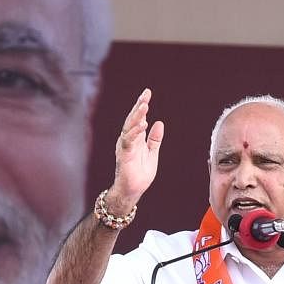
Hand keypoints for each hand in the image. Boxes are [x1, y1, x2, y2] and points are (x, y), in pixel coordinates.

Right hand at [110, 88, 163, 211]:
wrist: (132, 190)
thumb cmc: (140, 174)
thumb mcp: (152, 154)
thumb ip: (155, 139)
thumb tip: (159, 122)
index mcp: (136, 138)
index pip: (139, 118)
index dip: (142, 105)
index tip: (147, 93)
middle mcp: (128, 139)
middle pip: (133, 119)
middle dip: (139, 106)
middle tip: (146, 94)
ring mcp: (125, 146)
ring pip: (129, 127)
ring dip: (137, 116)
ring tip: (145, 105)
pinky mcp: (124, 155)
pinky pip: (129, 140)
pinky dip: (135, 132)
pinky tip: (143, 124)